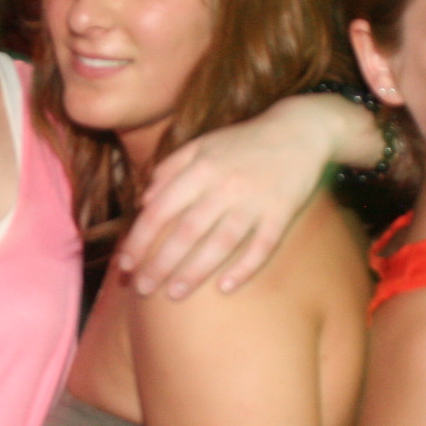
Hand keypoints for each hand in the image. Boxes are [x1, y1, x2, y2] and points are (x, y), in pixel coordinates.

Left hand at [120, 94, 370, 298]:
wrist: (300, 130)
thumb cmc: (245, 141)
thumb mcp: (202, 145)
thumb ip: (170, 168)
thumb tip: (144, 200)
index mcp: (201, 168)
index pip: (161, 209)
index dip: (139, 238)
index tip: (124, 263)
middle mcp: (225, 186)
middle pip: (186, 231)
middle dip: (160, 263)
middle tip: (141, 288)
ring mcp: (255, 201)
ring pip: (221, 243)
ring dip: (195, 271)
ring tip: (174, 294)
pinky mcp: (281, 213)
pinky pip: (262, 246)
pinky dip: (244, 268)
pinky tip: (225, 287)